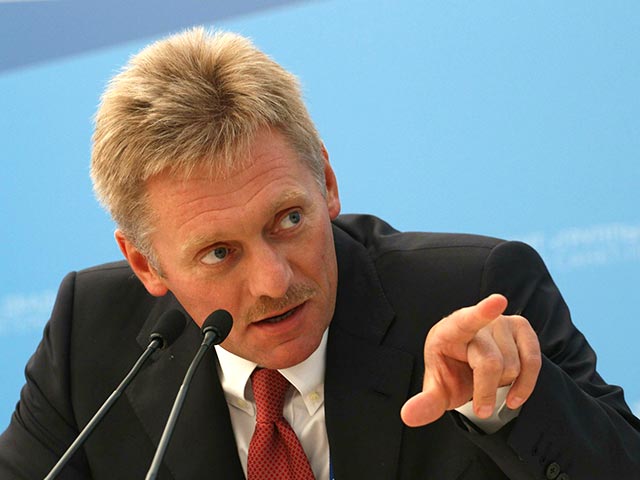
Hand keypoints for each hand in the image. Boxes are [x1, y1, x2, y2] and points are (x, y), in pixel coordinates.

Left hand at [400, 294, 540, 426]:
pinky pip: (533, 362)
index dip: (483, 311)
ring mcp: (501, 322)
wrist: (468, 365)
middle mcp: (478, 322)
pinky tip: (514, 396)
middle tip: (480, 405)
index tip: (498, 301)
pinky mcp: (522, 328)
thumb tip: (409, 416)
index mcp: (450, 330)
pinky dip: (526, 385)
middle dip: (486, 392)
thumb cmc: (452, 373)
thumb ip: (426, 403)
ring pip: (514, 366)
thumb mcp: (438, 389)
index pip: (467, 320)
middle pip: (491, 363)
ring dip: (503, 385)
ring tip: (490, 381)